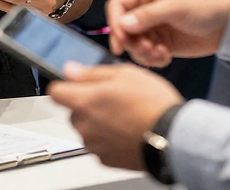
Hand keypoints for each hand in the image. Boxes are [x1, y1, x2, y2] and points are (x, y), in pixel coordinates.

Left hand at [48, 64, 182, 171]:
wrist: (174, 137)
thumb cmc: (151, 103)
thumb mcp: (124, 73)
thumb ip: (92, 73)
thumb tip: (70, 70)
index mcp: (84, 101)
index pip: (55, 92)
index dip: (65, 86)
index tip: (75, 84)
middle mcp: (85, 126)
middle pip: (72, 112)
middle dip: (86, 104)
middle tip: (110, 98)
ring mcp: (95, 146)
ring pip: (86, 129)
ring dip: (97, 122)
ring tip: (123, 115)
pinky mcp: (107, 160)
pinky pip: (99, 145)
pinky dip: (108, 138)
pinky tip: (126, 130)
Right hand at [105, 0, 229, 66]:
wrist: (226, 25)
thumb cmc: (202, 6)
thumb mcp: (175, 8)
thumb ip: (148, 15)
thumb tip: (122, 25)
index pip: (118, 6)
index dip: (115, 23)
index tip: (120, 43)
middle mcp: (143, 8)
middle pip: (122, 28)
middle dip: (132, 43)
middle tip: (149, 50)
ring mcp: (151, 26)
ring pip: (133, 43)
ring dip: (143, 53)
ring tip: (160, 54)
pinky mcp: (160, 42)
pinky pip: (146, 54)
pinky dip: (153, 59)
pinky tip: (166, 57)